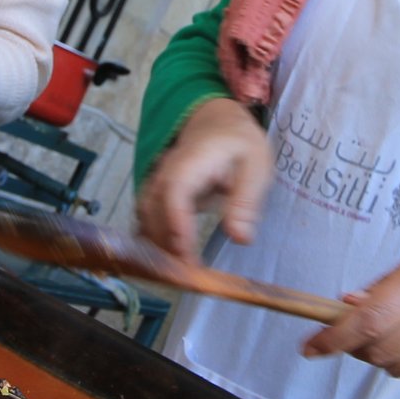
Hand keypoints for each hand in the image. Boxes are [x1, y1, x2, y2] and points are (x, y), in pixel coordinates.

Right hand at [137, 97, 272, 258]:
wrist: (217, 121)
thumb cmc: (239, 144)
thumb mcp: (256, 166)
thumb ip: (246, 202)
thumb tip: (240, 238)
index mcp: (191, 161)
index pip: (175, 194)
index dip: (177, 228)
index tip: (189, 259)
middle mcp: (166, 171)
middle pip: (153, 210)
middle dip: (166, 246)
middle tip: (186, 277)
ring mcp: (157, 181)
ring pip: (144, 216)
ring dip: (157, 245)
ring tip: (177, 273)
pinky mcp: (155, 192)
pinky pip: (145, 217)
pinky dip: (152, 239)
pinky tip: (166, 261)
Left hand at [302, 232, 399, 377]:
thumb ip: (386, 283)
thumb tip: (347, 306)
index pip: (367, 322)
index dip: (332, 339)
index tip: (311, 347)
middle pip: (377, 351)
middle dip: (356, 347)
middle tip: (355, 334)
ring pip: (398, 368)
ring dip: (382, 356)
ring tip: (393, 333)